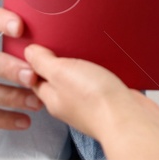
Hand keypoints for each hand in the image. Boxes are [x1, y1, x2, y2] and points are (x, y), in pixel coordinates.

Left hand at [22, 45, 158, 159]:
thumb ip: (43, 63)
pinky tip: (106, 60)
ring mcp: (91, 103)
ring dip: (83, 65)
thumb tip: (29, 53)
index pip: (35, 78)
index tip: (38, 43)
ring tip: (84, 47)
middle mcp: (70, 103)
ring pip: (81, 79)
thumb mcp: (60, 73)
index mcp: (52, 98)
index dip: (34, 61)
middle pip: (59, 79)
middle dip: (59, 61)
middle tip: (61, 41)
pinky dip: (102, 71)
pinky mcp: (111, 100)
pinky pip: (102, 82)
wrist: (129, 118)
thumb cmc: (95, 101)